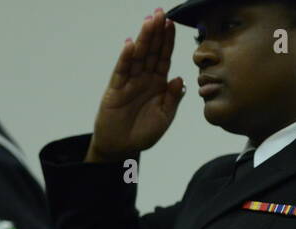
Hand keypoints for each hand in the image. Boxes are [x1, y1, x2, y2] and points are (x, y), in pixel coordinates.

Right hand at [86, 8, 185, 162]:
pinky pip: (122, 71)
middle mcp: (144, 78)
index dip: (168, 40)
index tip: (172, 23)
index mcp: (158, 83)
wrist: (122, 149)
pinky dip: (126, 58)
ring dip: (143, 39)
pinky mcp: (115, 90)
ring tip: (148, 21)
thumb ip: (173, 98)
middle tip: (160, 13)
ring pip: (138, 56)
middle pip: (151, 51)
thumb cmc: (143, 134)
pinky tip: (131, 45)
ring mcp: (129, 82)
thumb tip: (179, 78)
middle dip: (156, 32)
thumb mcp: (165, 117)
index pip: (164, 57)